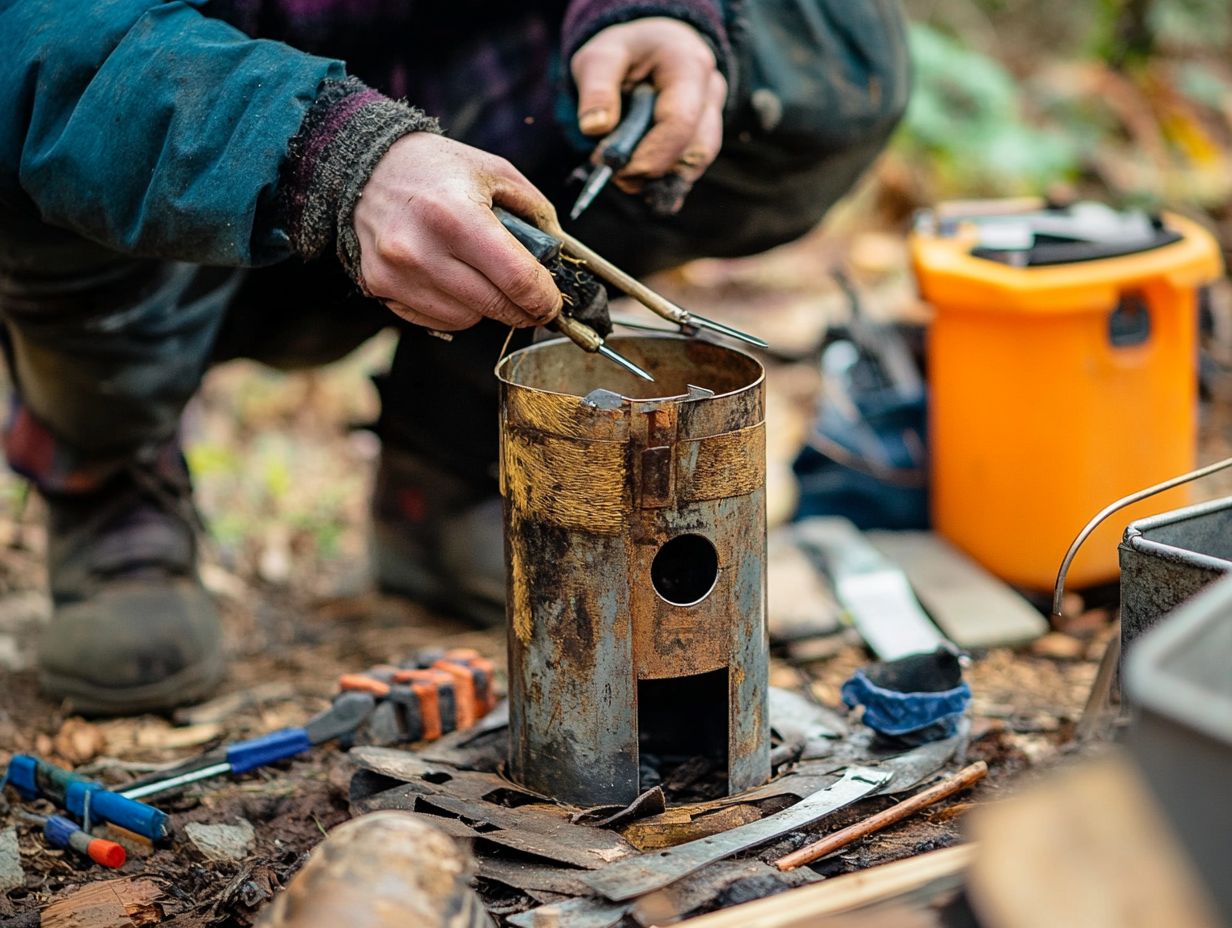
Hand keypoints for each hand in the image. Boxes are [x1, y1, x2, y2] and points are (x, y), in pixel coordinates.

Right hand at [353, 133, 561, 330]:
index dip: (544, 299)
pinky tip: (454, 281)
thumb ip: (535, 212)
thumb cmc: (435, 167)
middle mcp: (422, 248)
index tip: (553, 303)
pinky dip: (457, 310)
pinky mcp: (381, 287)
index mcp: (456, 215)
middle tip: (533, 300)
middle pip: (496, 306)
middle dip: (523, 308)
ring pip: (468, 319)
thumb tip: (560, 255)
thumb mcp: (494, 171)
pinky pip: (439, 320)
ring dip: (487, 307)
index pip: (517, 279)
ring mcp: (397, 273)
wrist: (365, 166)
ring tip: (482, 275)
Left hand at [571, 17, 726, 192]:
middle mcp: (710, 90)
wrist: (646, 49)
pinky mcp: (706, 136)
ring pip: (697, 162)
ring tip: (623, 176)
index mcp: (688, 64)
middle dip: (653, 170)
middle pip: (695, 148)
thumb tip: (594, 128)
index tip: (615, 168)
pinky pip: (692, 167)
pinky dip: (666, 180)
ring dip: (660, 179)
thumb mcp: (599, 58)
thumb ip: (596, 90)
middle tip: (613, 174)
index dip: (651, 154)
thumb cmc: (624, 52)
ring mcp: (713, 115)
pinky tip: (640, 183)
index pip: (680, 120)